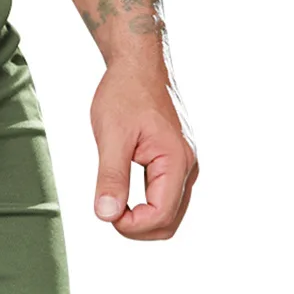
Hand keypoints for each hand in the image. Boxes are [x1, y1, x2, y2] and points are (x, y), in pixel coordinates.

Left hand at [90, 60, 198, 239]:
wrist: (138, 65)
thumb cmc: (124, 95)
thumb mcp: (111, 137)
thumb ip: (110, 178)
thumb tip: (106, 215)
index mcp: (176, 161)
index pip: (160, 216)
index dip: (130, 225)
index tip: (105, 210)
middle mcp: (188, 167)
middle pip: (168, 223)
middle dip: (136, 228)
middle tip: (107, 209)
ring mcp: (184, 166)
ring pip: (169, 215)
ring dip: (140, 220)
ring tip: (113, 201)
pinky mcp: (176, 163)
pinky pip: (166, 199)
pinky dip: (145, 207)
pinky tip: (123, 195)